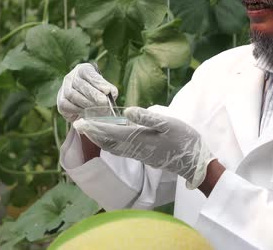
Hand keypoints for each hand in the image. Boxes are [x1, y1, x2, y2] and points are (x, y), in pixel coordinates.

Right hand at [57, 63, 118, 121]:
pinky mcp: (60, 101)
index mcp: (83, 70)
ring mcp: (63, 88)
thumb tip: (111, 92)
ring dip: (86, 103)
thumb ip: (109, 89)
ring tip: (98, 109)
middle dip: (93, 94)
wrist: (84, 105)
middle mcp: (71, 77)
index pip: (88, 73)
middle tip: (104, 102)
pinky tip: (87, 113)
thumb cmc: (96, 94)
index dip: (97, 82)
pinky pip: (67, 105)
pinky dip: (78, 110)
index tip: (107, 90)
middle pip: (80, 84)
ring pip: (72, 95)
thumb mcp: (104, 88)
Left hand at [73, 107, 214, 188]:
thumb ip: (148, 118)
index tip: (80, 122)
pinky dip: (110, 141)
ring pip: (112, 147)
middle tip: (78, 124)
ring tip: (90, 129)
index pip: (111, 133)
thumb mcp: (169, 124)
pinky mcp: (143, 155)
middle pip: (107, 142)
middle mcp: (135, 149)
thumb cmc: (184, 140)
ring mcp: (138, 154)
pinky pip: (120, 149)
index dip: (95, 127)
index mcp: (140, 139)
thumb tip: (128, 111)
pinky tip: (110, 136)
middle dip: (92, 133)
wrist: (194, 162)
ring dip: (100, 138)